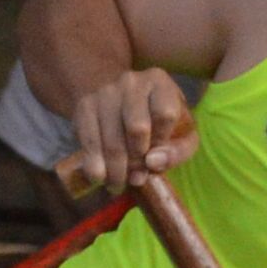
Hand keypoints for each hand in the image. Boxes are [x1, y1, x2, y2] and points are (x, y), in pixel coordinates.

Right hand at [69, 67, 196, 190]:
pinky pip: (89, 139)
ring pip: (111, 138)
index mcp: (160, 83)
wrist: (121, 104)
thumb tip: (153, 162)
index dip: (161, 142)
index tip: (157, 159)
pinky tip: (99, 177)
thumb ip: (178, 150)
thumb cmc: (159, 122)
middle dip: (137, 160)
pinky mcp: (85, 105)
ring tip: (118, 185)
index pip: (165, 114)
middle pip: (137, 128)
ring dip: (115, 168)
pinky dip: (94, 162)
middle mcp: (131, 82)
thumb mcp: (182, 135)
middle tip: (137, 179)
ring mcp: (105, 92)